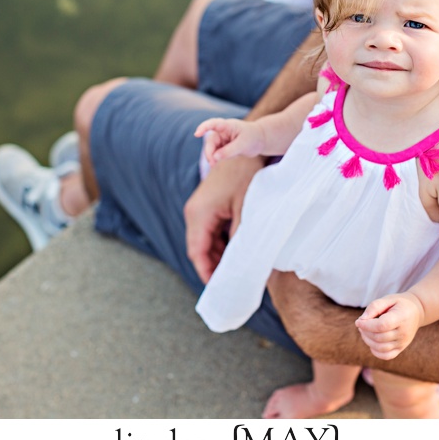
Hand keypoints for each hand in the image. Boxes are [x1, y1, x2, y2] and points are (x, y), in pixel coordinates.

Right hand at [184, 154, 262, 283]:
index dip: (206, 272)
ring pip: (203, 241)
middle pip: (198, 249)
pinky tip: (233, 253)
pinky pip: (209, 231)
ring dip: (216, 256)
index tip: (217, 290)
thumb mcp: (245, 210)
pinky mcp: (206, 206)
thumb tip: (240, 264)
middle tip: (228, 286)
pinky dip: (218, 244)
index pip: (196, 252)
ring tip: (233, 273)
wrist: (244, 149)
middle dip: (211, 267)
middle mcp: (194, 212)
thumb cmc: (245, 176)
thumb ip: (239, 238)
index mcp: (199, 214)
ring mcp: (199, 209)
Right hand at [194, 116, 267, 163]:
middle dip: (209, 152)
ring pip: (212, 148)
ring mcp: (222, 139)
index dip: (204, 127)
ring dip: (211, 156)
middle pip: (211, 141)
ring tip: (214, 165)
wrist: (260, 140)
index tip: (197, 134)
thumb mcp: (243, 145)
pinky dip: (216, 158)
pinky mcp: (223, 146)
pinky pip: (216, 153)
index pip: (214, 124)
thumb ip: (229, 151)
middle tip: (212, 163)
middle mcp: (222, 131)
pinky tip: (219, 162)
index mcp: (228, 125)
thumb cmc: (253, 138)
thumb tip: (215, 158)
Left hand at [355, 292, 425, 360]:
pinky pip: (386, 356)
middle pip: (379, 337)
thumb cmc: (399, 304)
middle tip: (360, 324)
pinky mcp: (401, 348)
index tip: (358, 321)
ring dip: (368, 341)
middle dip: (365, 332)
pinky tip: (371, 341)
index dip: (367, 325)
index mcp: (401, 317)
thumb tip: (361, 320)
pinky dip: (375, 351)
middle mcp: (403, 333)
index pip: (382, 326)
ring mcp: (403, 343)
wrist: (416, 312)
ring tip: (364, 331)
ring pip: (381, 348)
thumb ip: (374, 306)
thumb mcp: (388, 299)